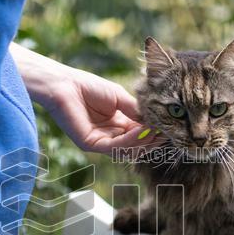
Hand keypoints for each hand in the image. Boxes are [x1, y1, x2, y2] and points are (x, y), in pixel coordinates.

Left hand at [10, 43, 159, 152]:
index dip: (154, 132)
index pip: (140, 134)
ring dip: (143, 142)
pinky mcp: (91, 144)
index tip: (169, 127)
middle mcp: (110, 135)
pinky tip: (141, 131)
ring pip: (127, 149)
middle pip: (136, 145)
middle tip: (166, 133)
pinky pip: (115, 147)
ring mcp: (100, 142)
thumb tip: (156, 122)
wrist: (65, 84)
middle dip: (152, 140)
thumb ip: (136, 110)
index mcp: (118, 124)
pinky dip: (130, 140)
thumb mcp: (120, 98)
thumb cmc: (89, 87)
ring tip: (155, 132)